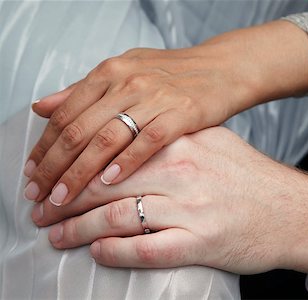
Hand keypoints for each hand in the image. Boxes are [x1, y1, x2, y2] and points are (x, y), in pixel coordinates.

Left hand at [22, 18, 307, 206]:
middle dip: (54, 167)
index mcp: (110, 72)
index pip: (65, 114)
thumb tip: (42, 106)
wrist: (222, 69)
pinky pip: (147, 142)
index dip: (43, 147)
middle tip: (39, 196)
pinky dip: (125, 162)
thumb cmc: (175, 75)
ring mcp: (155, 98)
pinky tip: (108, 183)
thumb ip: (84, 90)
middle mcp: (128, 83)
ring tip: (63, 199)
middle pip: (78, 130)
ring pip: (106, 139)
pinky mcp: (182, 114)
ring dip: (80, 173)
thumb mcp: (125, 71)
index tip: (32, 173)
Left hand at [33, 127, 307, 276]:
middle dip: (66, 198)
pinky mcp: (200, 243)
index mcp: (183, 144)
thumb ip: (175, 138)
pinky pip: (144, 249)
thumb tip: (134, 140)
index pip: (115, 152)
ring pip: (116, 216)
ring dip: (78, 229)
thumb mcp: (215, 143)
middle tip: (43, 208)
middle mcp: (182, 173)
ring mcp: (190, 209)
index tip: (56, 177)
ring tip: (57, 235)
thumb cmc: (253, 179)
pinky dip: (113, 252)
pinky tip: (97, 252)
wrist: (293, 211)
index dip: (77, 166)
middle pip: (106, 184)